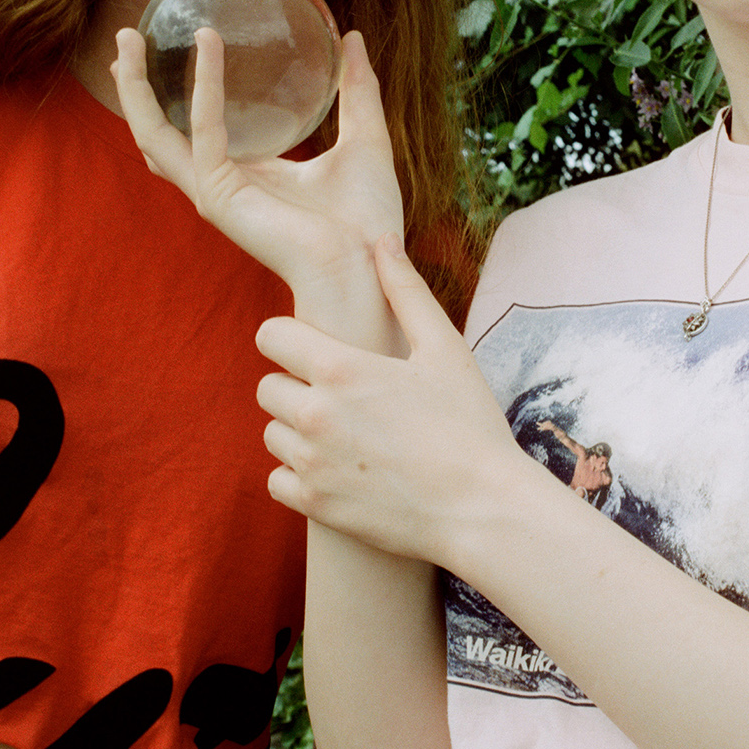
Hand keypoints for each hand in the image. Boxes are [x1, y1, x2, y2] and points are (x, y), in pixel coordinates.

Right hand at [112, 25, 402, 309]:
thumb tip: (351, 37)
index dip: (173, 94)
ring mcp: (215, 192)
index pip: (193, 132)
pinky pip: (203, 131)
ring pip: (153, 134)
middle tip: (127, 36)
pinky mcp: (220, 196)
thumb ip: (357, 89)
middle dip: (134, 87)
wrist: (370, 265)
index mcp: (248, 175)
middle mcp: (221, 184)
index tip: (167, 47)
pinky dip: (203, 86)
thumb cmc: (367, 219)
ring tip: (129, 36)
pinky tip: (208, 45)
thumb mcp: (365, 136)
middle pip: (156, 133)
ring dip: (135, 87)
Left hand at [257, 233, 522, 563]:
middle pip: (266, 387)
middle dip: (296, 387)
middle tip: (342, 398)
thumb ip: (406, 290)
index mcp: (342, 368)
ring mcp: (312, 463)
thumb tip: (382, 240)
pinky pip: (276, 480)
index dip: (291, 339)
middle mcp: (316, 414)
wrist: (482, 509)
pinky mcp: (315, 505)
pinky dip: (299, 475)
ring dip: (297, 431)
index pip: (270, 336)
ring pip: (271, 434)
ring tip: (346, 435)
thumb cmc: (470, 424)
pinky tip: (338, 470)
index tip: (315, 351)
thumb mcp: (445, 348)